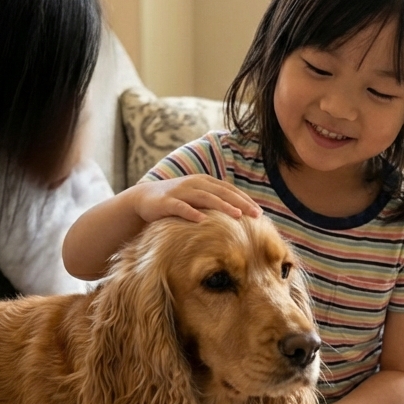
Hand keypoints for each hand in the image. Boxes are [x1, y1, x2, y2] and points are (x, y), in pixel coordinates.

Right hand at [132, 174, 261, 224]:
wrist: (143, 199)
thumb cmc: (176, 202)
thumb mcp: (197, 199)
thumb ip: (213, 203)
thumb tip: (237, 216)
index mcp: (204, 182)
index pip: (229, 190)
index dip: (245, 200)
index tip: (259, 212)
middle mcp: (195, 184)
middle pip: (222, 192)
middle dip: (240, 203)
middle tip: (256, 215)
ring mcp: (180, 192)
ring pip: (205, 198)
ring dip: (222, 206)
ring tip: (237, 215)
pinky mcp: (167, 202)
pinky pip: (181, 207)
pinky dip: (192, 213)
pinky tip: (202, 220)